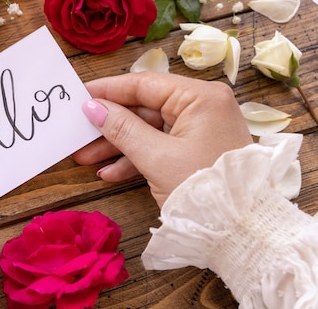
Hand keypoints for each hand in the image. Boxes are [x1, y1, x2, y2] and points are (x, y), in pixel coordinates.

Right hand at [73, 72, 252, 207]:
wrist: (242, 234)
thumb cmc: (202, 190)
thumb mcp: (156, 158)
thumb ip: (121, 128)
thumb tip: (92, 107)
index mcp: (199, 98)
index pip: (144, 84)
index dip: (107, 90)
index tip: (77, 94)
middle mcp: (201, 106)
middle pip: (143, 108)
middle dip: (109, 125)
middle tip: (77, 132)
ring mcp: (199, 129)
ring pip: (148, 129)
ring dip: (117, 145)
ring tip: (84, 158)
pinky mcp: (196, 149)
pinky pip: (159, 146)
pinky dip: (135, 158)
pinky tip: (109, 173)